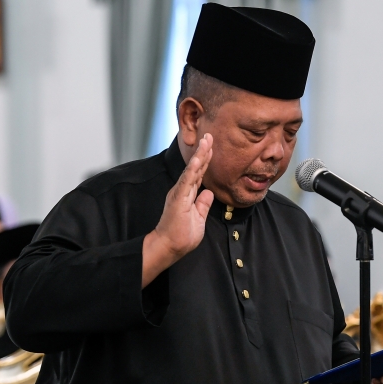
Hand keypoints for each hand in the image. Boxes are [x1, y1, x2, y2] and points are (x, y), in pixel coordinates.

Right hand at [142, 134, 214, 286]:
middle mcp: (182, 190)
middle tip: (210, 136)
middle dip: (204, 152)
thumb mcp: (199, 218)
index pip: (199, 174)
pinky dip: (192, 169)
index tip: (212, 147)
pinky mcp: (177, 198)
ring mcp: (179, 193)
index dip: (205, 160)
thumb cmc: (182, 236)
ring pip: (191, 170)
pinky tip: (198, 158)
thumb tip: (209, 193)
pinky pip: (187, 181)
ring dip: (199, 155)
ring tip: (206, 141)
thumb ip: (203, 205)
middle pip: (196, 168)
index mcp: (187, 194)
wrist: (170, 247)